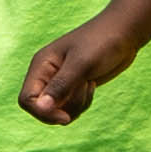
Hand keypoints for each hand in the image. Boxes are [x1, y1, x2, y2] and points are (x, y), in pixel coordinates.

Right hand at [20, 7, 141, 125]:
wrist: (123, 34)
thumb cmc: (102, 43)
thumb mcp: (82, 64)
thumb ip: (61, 86)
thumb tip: (41, 108)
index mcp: (41, 65)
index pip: (27, 99)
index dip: (42, 113)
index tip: (65, 117)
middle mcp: (46, 75)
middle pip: (42, 109)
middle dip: (63, 108)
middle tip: (84, 89)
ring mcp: (59, 82)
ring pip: (58, 111)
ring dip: (76, 105)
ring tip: (89, 84)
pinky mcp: (72, 87)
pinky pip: (71, 108)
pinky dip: (82, 103)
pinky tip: (91, 86)